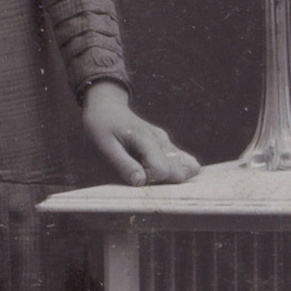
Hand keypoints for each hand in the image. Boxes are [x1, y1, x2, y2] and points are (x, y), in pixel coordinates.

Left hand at [80, 81, 199, 187]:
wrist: (106, 107)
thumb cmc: (102, 127)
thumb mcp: (105, 146)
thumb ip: (124, 165)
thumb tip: (141, 182)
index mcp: (147, 139)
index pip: (162, 170)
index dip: (149, 180)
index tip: (134, 176)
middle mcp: (162, 140)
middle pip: (180, 172)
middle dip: (163, 183)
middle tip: (142, 177)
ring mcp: (167, 142)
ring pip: (188, 168)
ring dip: (171, 179)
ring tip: (150, 176)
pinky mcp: (168, 146)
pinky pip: (185, 162)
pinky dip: (177, 172)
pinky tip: (158, 174)